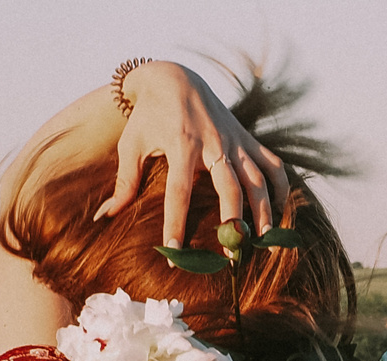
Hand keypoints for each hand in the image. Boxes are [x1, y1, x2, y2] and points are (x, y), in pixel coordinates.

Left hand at [97, 61, 293, 247]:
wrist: (175, 77)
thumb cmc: (148, 115)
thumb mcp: (131, 144)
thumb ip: (124, 183)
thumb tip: (105, 217)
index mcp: (182, 145)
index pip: (179, 192)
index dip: (176, 223)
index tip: (175, 252)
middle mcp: (214, 144)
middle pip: (230, 189)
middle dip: (233, 224)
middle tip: (231, 257)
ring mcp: (235, 141)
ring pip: (258, 180)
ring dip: (264, 212)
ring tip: (264, 243)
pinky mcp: (248, 139)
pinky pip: (273, 166)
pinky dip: (282, 189)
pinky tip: (279, 214)